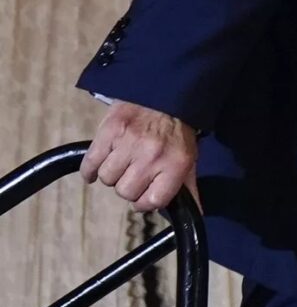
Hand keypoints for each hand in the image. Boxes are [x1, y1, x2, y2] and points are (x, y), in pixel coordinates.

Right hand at [81, 100, 199, 212]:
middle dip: (128, 185)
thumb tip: (196, 215)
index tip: (144, 194)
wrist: (164, 91)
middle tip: (135, 171)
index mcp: (176, 164)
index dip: (145, 201)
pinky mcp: (109, 131)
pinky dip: (90, 169)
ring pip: (107, 178)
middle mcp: (152, 156)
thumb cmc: (177, 130)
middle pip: (125, 192)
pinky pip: (90, 163)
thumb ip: (188, 187)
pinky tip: (98, 164)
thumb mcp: (189, 157)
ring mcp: (129, 143)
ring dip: (112, 173)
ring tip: (123, 160)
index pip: (152, 202)